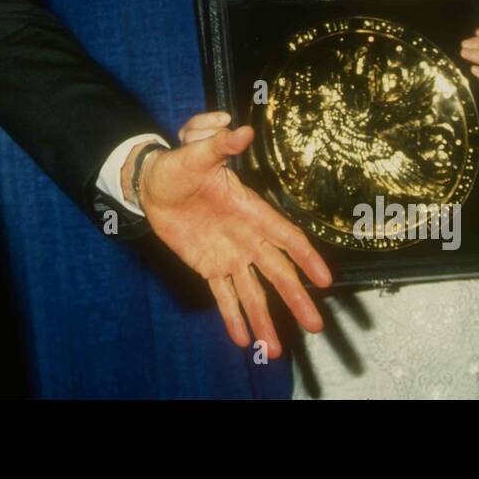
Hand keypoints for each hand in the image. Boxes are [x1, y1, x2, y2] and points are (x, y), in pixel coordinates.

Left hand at [133, 111, 332, 357]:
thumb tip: (240, 129)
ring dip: (265, 318)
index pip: (285, 236)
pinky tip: (244, 341)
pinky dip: (233, 317)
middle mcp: (247, 237)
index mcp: (250, 210)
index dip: (306, 257)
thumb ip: (220, 143)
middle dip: (296, 298)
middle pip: (278, 272)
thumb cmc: (180, 164)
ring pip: (253, 291)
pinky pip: (224, 295)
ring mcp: (230, 255)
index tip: (325, 278)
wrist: (153, 184)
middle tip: (316, 324)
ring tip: (275, 349)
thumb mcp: (197, 150)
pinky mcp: (210, 267)